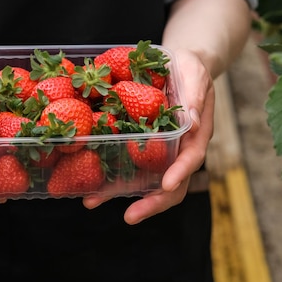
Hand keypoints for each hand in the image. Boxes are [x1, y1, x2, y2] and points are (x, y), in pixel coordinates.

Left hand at [83, 49, 214, 224]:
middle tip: (129, 216)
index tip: (165, 186)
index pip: (191, 160)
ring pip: (143, 180)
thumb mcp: (195, 73)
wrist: (180, 66)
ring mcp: (159, 151)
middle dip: (150, 203)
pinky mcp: (140, 145)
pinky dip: (108, 174)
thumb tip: (192, 123)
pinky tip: (85, 179)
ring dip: (119, 193)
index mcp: (195, 134)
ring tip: (91, 202)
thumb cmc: (190, 68)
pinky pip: (126, 164)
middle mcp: (178, 149)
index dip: (178, 174)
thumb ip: (194, 95)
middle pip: (169, 185)